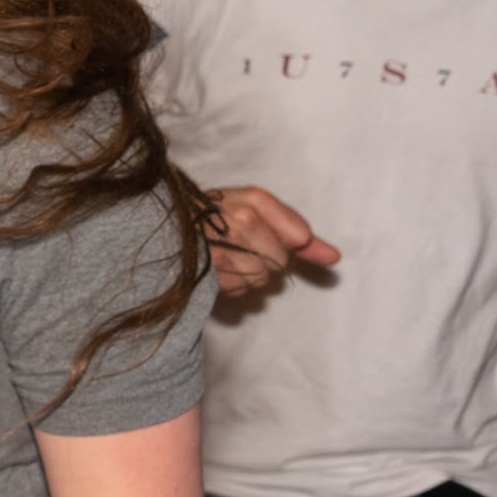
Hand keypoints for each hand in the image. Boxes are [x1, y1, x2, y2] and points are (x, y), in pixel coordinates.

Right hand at [209, 184, 337, 295]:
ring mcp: (219, 255)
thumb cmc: (213, 209)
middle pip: (279, 263)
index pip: (297, 238)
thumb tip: (334, 258)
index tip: (269, 233)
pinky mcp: (206, 277)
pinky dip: (234, 286)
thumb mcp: (255, 204)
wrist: (163, 223)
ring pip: (261, 281)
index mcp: (251, 204)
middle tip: (243, 245)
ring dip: (251, 275)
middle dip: (268, 259)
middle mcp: (236, 228)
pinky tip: (220, 270)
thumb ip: (297, 229)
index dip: (290, 241)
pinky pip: (239, 292)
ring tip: (229, 257)